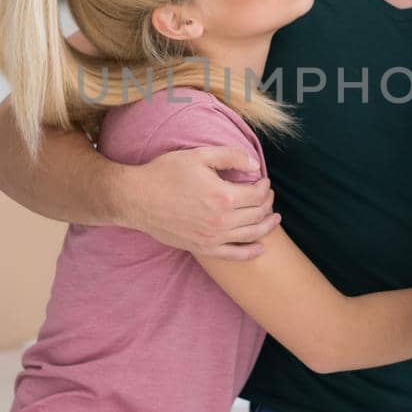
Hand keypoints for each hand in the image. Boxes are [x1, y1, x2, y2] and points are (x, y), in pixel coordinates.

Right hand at [122, 147, 278, 259]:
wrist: (137, 198)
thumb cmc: (165, 173)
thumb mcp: (199, 156)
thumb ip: (230, 156)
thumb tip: (254, 164)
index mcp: (223, 196)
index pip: (257, 194)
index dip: (264, 186)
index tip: (262, 180)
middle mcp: (221, 220)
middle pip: (257, 214)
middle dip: (267, 203)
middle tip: (267, 195)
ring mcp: (212, 237)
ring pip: (251, 235)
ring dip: (267, 226)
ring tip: (274, 218)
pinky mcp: (203, 247)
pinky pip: (233, 255)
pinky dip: (250, 252)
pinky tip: (261, 248)